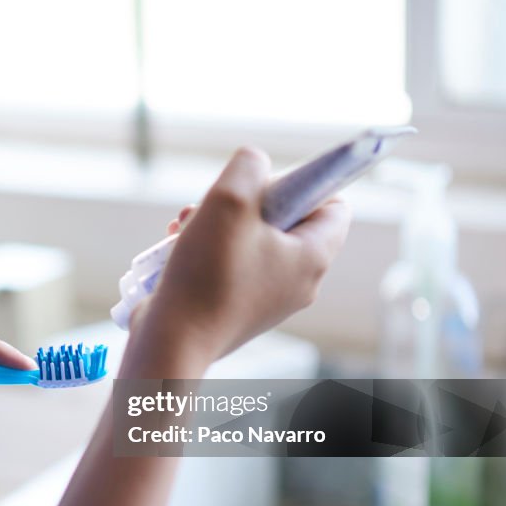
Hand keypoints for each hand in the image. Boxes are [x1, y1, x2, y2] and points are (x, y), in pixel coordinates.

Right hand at [129, 147, 350, 367]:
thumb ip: (249, 166)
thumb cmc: (205, 274)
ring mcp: (267, 300)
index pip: (334, 204)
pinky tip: (176, 247)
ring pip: (251, 241)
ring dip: (218, 223)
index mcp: (312, 257)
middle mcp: (298, 282)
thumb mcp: (228, 198)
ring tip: (186, 224)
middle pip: (285, 220)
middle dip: (246, 203)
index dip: (299, 183)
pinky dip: (207, 250)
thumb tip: (253, 165)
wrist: (171, 340)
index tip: (261, 185)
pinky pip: (231, 266)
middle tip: (216, 205)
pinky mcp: (236, 310)